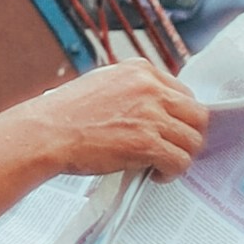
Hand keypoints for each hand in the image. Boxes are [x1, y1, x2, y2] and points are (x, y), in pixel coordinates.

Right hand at [18, 54, 208, 185]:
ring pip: (193, 140)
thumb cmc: (67, 114)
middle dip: (188, 135)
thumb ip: (133, 90)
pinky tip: (154, 174)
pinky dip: (171, 172)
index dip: (180, 117)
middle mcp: (150, 88)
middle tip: (173, 148)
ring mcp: (150, 115)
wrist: (46, 132)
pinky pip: (180, 161)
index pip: (184, 93)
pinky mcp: (146, 143)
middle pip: (197, 115)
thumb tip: (155, 108)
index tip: (172, 130)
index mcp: (140, 70)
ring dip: (180, 156)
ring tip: (161, 163)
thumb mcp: (104, 84)